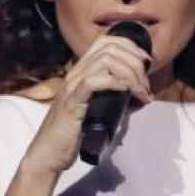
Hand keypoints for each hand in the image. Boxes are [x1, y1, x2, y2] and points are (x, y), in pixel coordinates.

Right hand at [21, 36, 153, 175]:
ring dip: (130, 74)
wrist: (48, 153)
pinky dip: (116, 83)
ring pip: (105, 61)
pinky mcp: (72, 102)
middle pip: (110, 48)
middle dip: (135, 63)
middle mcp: (75, 73)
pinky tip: (127, 92)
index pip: (106, 42)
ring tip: (141, 92)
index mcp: (81, 72)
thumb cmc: (73, 134)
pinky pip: (93, 82)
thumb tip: (142, 96)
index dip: (130, 46)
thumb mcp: (98, 110)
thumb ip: (116, 99)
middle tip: (145, 86)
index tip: (146, 63)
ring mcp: (72, 86)